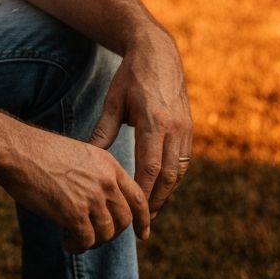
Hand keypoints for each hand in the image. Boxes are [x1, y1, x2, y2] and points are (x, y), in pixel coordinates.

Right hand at [0, 129, 150, 252]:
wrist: (17, 150)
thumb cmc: (39, 152)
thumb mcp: (78, 155)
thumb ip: (96, 176)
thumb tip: (103, 205)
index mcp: (108, 164)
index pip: (137, 197)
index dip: (143, 219)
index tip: (143, 234)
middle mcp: (105, 181)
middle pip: (124, 219)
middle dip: (112, 233)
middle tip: (95, 237)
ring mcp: (91, 197)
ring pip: (106, 233)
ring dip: (93, 242)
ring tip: (75, 239)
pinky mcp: (74, 213)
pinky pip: (86, 240)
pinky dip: (78, 247)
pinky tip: (67, 243)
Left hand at [89, 27, 192, 219]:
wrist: (158, 53)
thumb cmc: (130, 76)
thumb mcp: (113, 100)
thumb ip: (103, 130)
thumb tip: (90, 157)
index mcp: (153, 120)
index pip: (150, 166)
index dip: (142, 192)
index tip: (132, 212)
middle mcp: (174, 127)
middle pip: (168, 176)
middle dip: (156, 202)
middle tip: (143, 226)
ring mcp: (186, 128)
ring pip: (179, 172)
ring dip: (166, 194)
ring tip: (150, 213)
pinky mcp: (190, 128)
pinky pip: (184, 161)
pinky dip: (173, 178)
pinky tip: (160, 190)